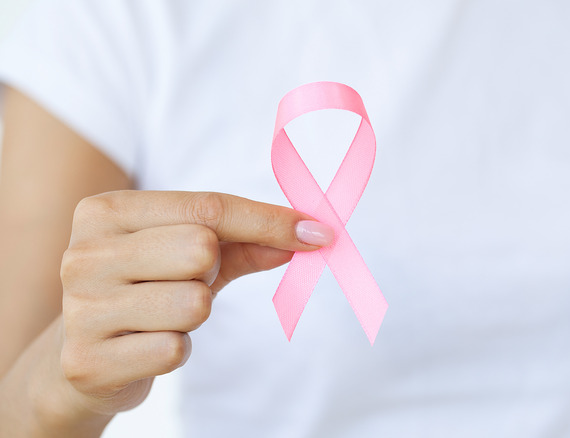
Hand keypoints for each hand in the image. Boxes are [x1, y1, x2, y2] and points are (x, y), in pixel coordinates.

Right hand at [58, 191, 331, 415]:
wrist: (81, 355)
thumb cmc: (145, 290)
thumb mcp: (189, 255)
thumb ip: (245, 240)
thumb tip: (307, 234)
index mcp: (107, 211)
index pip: (207, 207)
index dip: (269, 220)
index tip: (317, 232)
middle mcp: (85, 253)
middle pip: (201, 248)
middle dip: (210, 272)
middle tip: (184, 284)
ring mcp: (82, 308)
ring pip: (193, 302)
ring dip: (194, 314)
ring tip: (163, 316)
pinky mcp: (88, 361)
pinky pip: (175, 349)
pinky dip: (177, 350)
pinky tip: (149, 346)